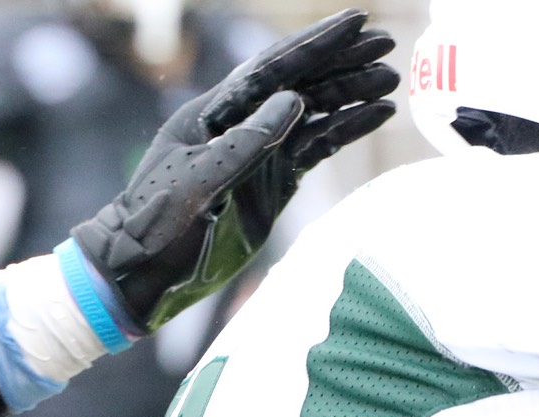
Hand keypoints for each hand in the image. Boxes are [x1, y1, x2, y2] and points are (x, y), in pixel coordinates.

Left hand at [70, 9, 398, 330]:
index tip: (356, 23)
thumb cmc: (159, 225)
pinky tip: (376, 115)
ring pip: (315, 111)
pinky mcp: (275, 179)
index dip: (316, 44)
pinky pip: (318, 146)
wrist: (147, 270)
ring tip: (391, 78)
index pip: (274, 68)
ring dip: (352, 92)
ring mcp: (261, 151)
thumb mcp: (199, 183)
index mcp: (217, 113)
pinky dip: (347, 129)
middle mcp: (242, 123)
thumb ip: (246, 142)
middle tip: (387, 43)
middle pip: (300, 81)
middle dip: (343, 60)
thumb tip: (294, 99)